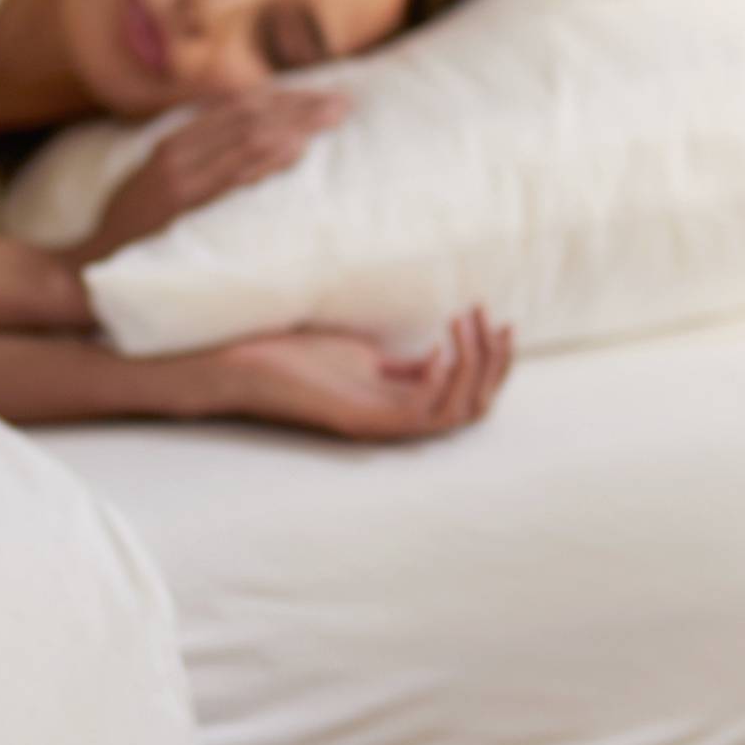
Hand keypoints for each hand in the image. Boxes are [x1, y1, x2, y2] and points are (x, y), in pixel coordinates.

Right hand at [70, 87, 350, 265]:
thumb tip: (246, 150)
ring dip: (295, 125)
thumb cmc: (131, 230)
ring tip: (332, 118)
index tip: (319, 95)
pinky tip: (296, 150)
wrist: (93, 268)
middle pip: (249, 115)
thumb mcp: (158, 183)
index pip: (237, 107)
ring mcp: (179, 176)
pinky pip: (231, 175)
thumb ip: (196, 162)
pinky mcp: (181, 204)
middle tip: (343, 101)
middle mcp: (177, 150)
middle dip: (299, 105)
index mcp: (174, 141)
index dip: (282, 97)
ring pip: (246, 137)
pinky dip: (265, 159)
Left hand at [201, 308, 514, 441]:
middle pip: (473, 409)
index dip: (494, 366)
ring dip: (473, 364)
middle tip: (494, 321)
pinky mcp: (361, 419)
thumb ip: (399, 367)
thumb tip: (438, 358)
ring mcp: (380, 423)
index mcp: (400, 409)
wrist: (243, 364)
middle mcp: (397, 423)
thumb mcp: (362, 358)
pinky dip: (441, 378)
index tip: (501, 324)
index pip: (469, 399)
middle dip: (494, 364)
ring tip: (467, 321)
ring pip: (456, 412)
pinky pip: (421, 410)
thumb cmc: (296, 357)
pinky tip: (440, 346)